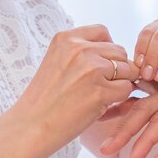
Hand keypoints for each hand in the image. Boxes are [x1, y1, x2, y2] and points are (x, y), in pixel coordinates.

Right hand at [13, 24, 138, 150]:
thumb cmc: (45, 100)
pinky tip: (101, 106)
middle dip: (117, 68)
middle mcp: (79, 49)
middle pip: (119, 51)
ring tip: (99, 96)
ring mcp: (91, 69)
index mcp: (66, 39)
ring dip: (120, 83)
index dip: (108, 49)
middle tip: (102, 85)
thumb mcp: (57, 62)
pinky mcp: (100, 91)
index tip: (102, 64)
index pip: (102, 31)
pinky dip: (119, 99)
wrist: (31, 126)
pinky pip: (126, 89)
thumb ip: (82, 54)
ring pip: (126, 70)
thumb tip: (117, 56)